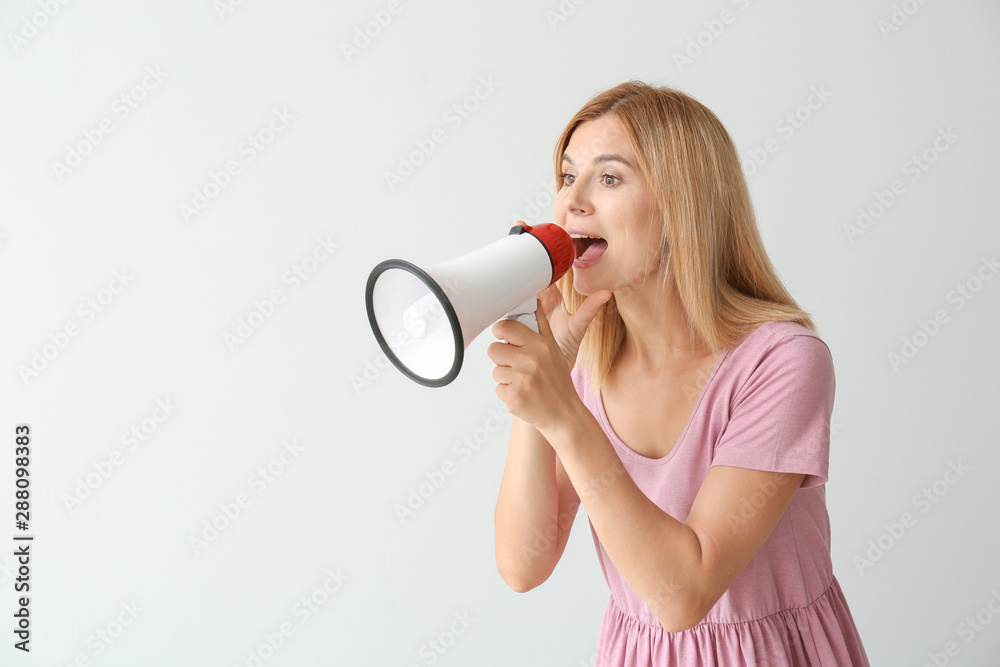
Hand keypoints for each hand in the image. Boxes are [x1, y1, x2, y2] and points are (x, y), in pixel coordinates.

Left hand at [487, 287, 610, 433]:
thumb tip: (534, 302)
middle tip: (516, 364)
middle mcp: (530, 361)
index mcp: (540, 345)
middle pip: (493, 350)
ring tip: (524, 382)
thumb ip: (541, 326)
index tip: (502, 336)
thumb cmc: (558, 381)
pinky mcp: (513, 398)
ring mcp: (521, 380)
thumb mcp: (555, 350)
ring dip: (505, 377)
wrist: (565, 414)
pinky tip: (523, 394)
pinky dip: (507, 393)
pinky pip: (498, 389)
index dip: (500, 331)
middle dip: (502, 357)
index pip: (505, 327)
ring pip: (495, 371)